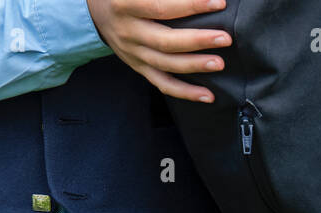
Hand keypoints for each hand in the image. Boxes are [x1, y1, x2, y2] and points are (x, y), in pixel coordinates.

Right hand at [87, 0, 231, 101]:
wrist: (95, 12)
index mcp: (125, 5)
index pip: (161, 7)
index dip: (191, 5)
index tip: (219, 2)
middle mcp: (128, 32)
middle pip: (165, 40)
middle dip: (198, 40)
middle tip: (225, 38)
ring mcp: (133, 53)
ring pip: (166, 64)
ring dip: (195, 66)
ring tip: (219, 64)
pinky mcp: (138, 67)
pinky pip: (162, 83)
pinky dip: (185, 92)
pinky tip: (207, 95)